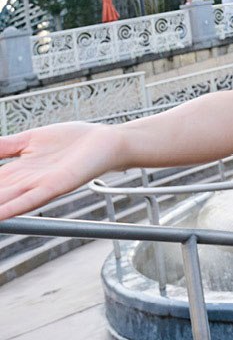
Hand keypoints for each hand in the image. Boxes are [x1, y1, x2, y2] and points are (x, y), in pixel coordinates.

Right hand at [0, 122, 120, 220]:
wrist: (106, 142)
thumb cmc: (73, 141)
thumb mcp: (32, 139)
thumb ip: (5, 145)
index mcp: (16, 171)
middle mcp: (22, 183)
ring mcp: (37, 186)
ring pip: (4, 201)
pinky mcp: (55, 187)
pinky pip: (29, 201)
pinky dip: (11, 209)